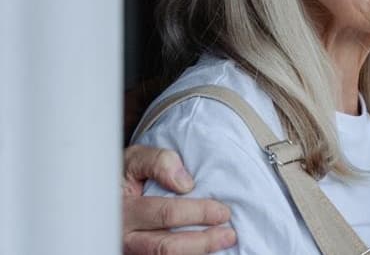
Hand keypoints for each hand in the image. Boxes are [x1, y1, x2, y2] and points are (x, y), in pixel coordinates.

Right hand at [122, 145, 236, 254]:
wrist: (104, 193)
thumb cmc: (125, 176)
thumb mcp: (136, 159)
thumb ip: (158, 162)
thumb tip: (184, 183)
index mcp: (124, 210)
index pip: (165, 214)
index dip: (197, 213)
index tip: (222, 212)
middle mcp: (125, 237)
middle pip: (165, 247)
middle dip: (201, 243)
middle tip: (228, 234)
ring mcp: (131, 251)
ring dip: (197, 253)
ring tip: (222, 243)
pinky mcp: (138, 254)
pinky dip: (189, 254)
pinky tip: (205, 249)